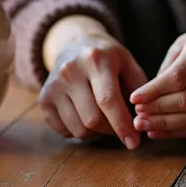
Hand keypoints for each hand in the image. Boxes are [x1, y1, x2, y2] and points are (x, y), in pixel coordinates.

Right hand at [38, 16, 147, 148]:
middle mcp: (70, 71)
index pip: (108, 100)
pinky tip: (86, 118)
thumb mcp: (128, 62)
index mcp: (96, 60)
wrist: (74, 43)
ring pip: (78, 129)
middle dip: (111, 130)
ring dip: (96, 133)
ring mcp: (54, 85)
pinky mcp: (44, 99)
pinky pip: (64, 131)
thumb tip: (141, 118)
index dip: (122, 125)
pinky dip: (79, 132)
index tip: (134, 143)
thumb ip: (139, 88)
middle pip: (93, 119)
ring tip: (104, 121)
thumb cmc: (107, 57)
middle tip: (120, 126)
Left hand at [129, 24, 185, 139]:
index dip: (154, 91)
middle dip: (157, 110)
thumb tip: (144, 97)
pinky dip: (177, 131)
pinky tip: (157, 132)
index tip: (133, 98)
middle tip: (136, 115)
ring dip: (165, 125)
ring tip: (142, 125)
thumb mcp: (184, 43)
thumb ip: (167, 68)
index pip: (178, 77)